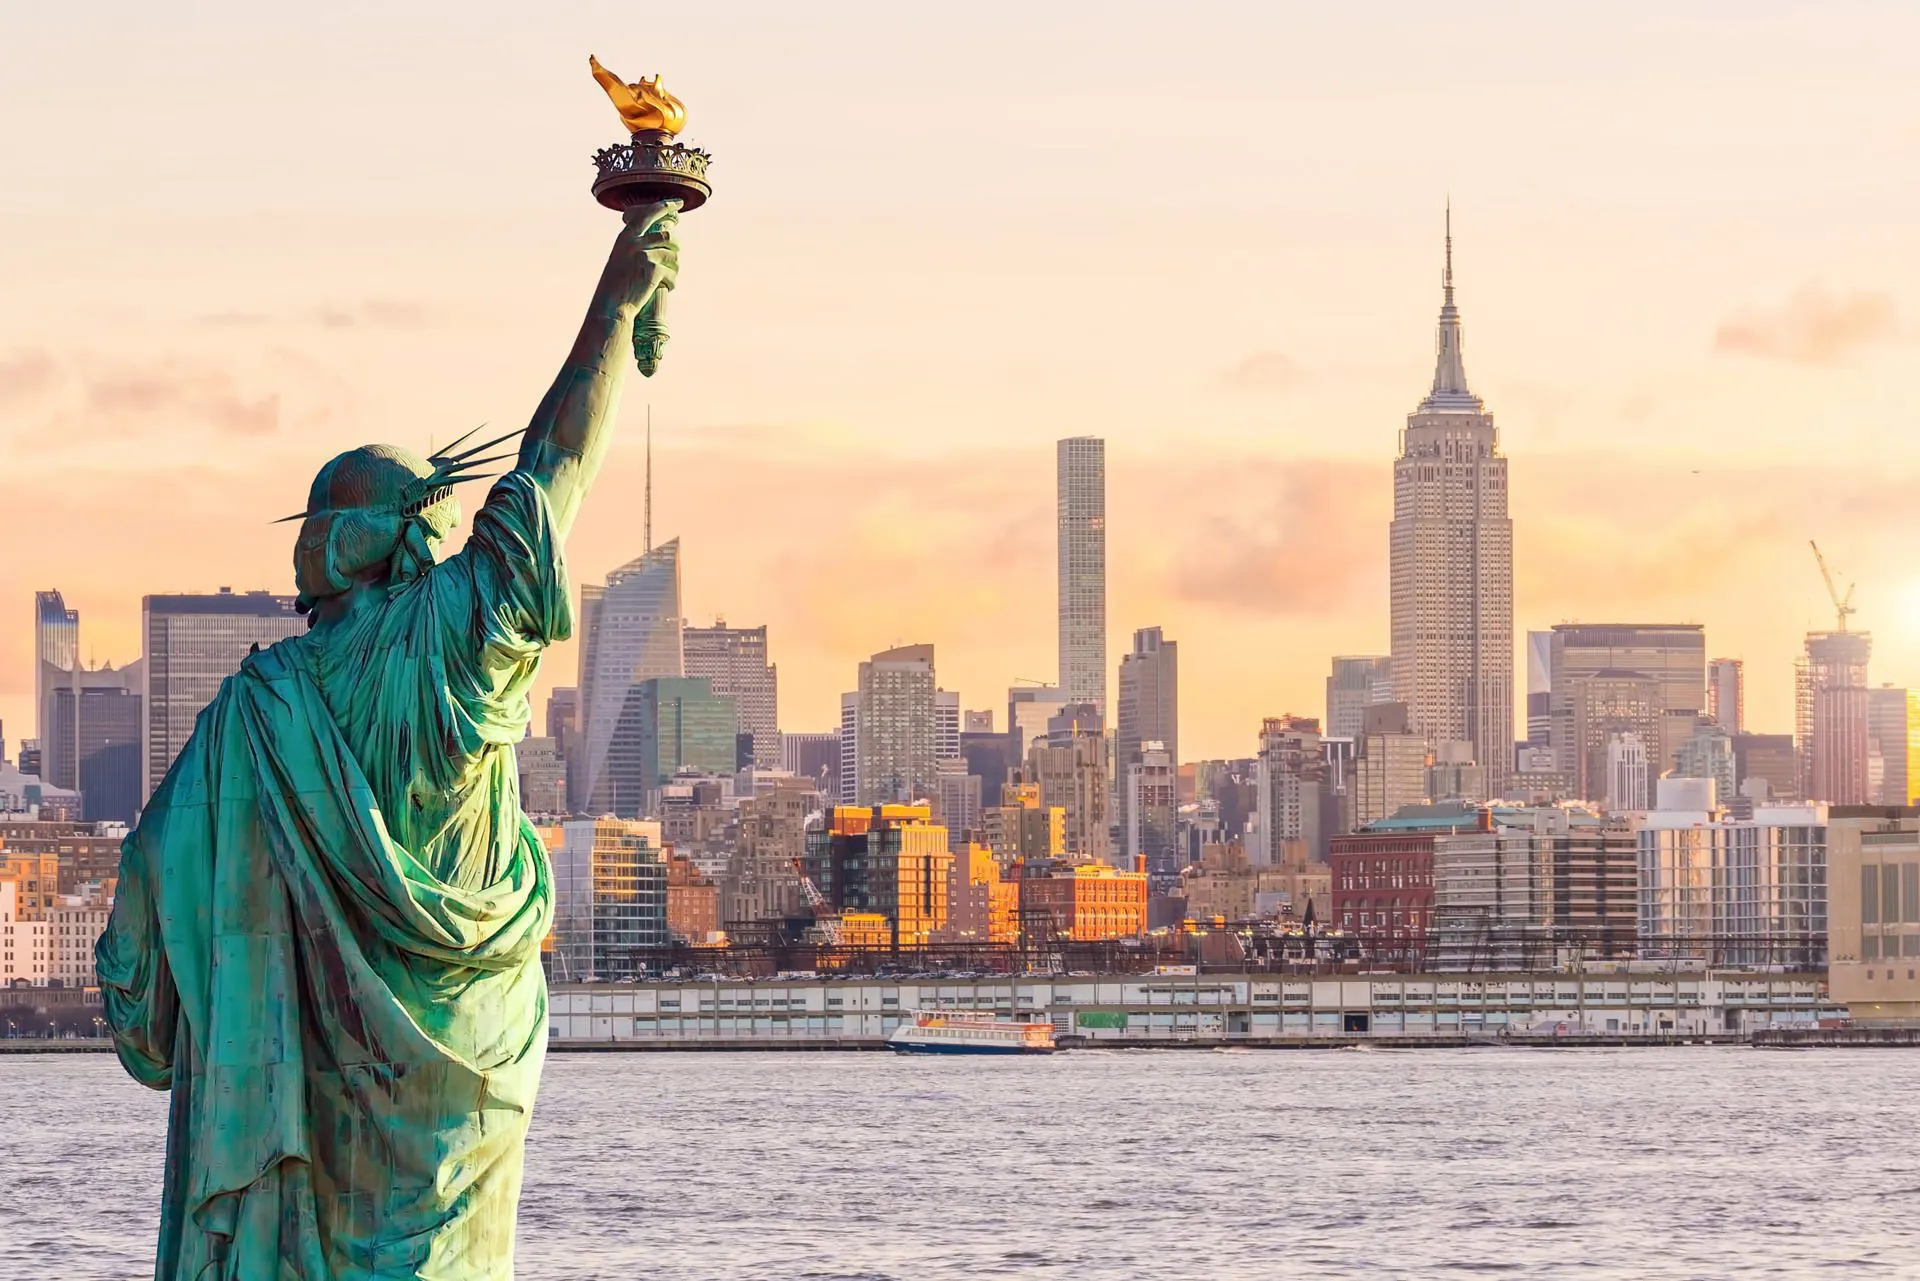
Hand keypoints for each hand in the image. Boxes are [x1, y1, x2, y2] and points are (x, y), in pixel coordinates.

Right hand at [608, 199, 681, 314]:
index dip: (664, 206)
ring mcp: (643, 255)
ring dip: (674, 267)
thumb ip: (636, 246)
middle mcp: (634, 242)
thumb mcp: (621, 259)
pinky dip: (672, 281)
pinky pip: (673, 272)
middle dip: (676, 245)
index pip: (647, 213)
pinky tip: (667, 287)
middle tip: (677, 254)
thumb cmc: (616, 286)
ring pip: (673, 255)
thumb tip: (661, 238)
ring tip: (668, 278)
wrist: (612, 306)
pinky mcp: (653, 270)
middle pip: (667, 235)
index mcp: (625, 237)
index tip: (677, 202)